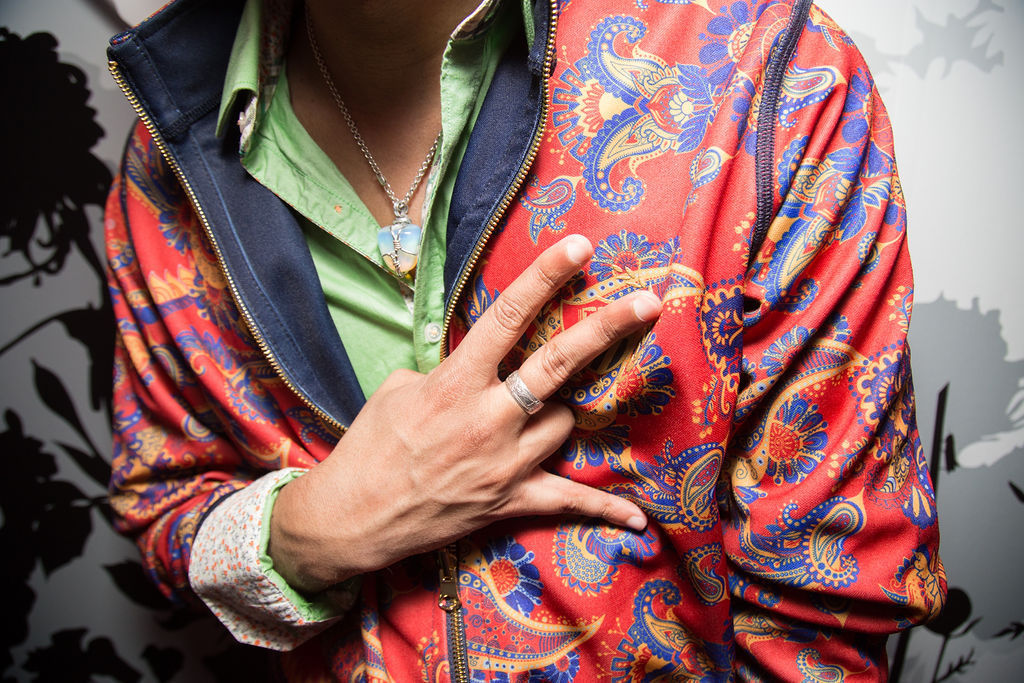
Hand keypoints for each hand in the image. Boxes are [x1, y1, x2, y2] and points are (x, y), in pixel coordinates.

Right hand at [269, 235, 661, 592]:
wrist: (352, 518)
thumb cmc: (370, 446)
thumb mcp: (398, 389)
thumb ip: (447, 369)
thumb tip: (481, 359)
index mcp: (454, 383)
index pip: (506, 317)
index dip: (545, 276)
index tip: (579, 246)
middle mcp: (486, 419)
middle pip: (557, 366)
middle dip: (605, 329)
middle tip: (647, 302)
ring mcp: (504, 463)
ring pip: (565, 422)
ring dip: (559, 412)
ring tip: (533, 417)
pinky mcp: (511, 501)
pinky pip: (569, 501)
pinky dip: (603, 507)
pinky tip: (639, 518)